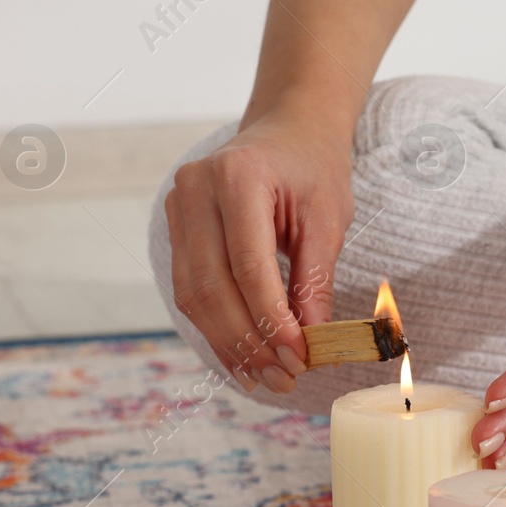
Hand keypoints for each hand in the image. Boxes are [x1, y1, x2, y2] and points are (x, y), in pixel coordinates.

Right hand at [164, 106, 354, 392]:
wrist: (289, 128)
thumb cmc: (314, 167)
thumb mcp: (329, 218)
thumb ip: (315, 278)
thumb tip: (309, 340)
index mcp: (238, 176)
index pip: (248, 265)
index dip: (271, 319)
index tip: (298, 358)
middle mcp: (196, 188)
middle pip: (212, 285)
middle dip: (248, 340)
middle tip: (282, 378)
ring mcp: (178, 206)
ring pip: (193, 293)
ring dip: (228, 343)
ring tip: (264, 377)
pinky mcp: (176, 227)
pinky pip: (189, 288)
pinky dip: (215, 326)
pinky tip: (241, 355)